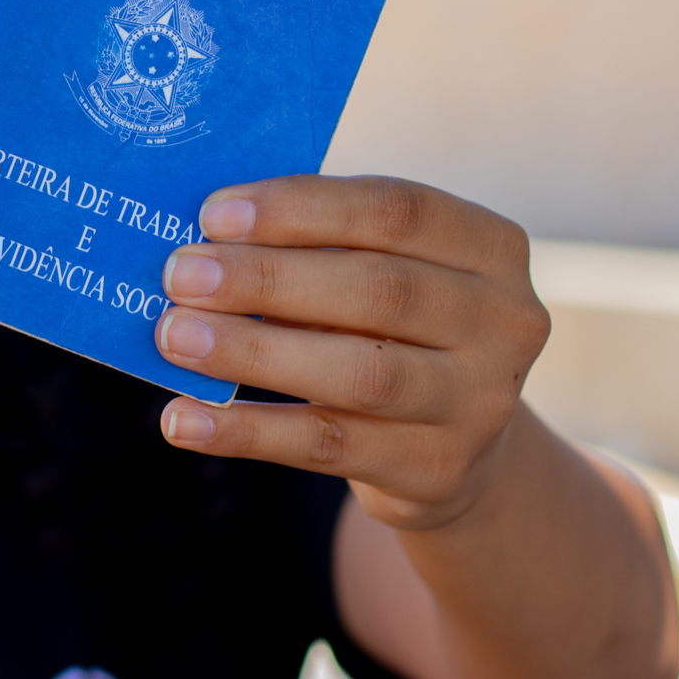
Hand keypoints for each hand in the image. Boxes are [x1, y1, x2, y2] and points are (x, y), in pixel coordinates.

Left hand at [152, 176, 551, 530]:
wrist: (456, 445)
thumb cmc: (388, 327)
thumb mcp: (374, 272)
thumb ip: (312, 247)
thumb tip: (200, 242)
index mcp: (490, 246)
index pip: (397, 210)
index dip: (301, 208)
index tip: (213, 214)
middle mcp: (505, 321)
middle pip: (378, 289)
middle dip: (266, 278)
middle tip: (180, 275)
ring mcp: (479, 403)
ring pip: (358, 372)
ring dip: (253, 351)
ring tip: (174, 337)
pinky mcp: (436, 470)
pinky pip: (328, 446)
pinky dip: (247, 431)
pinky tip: (183, 421)